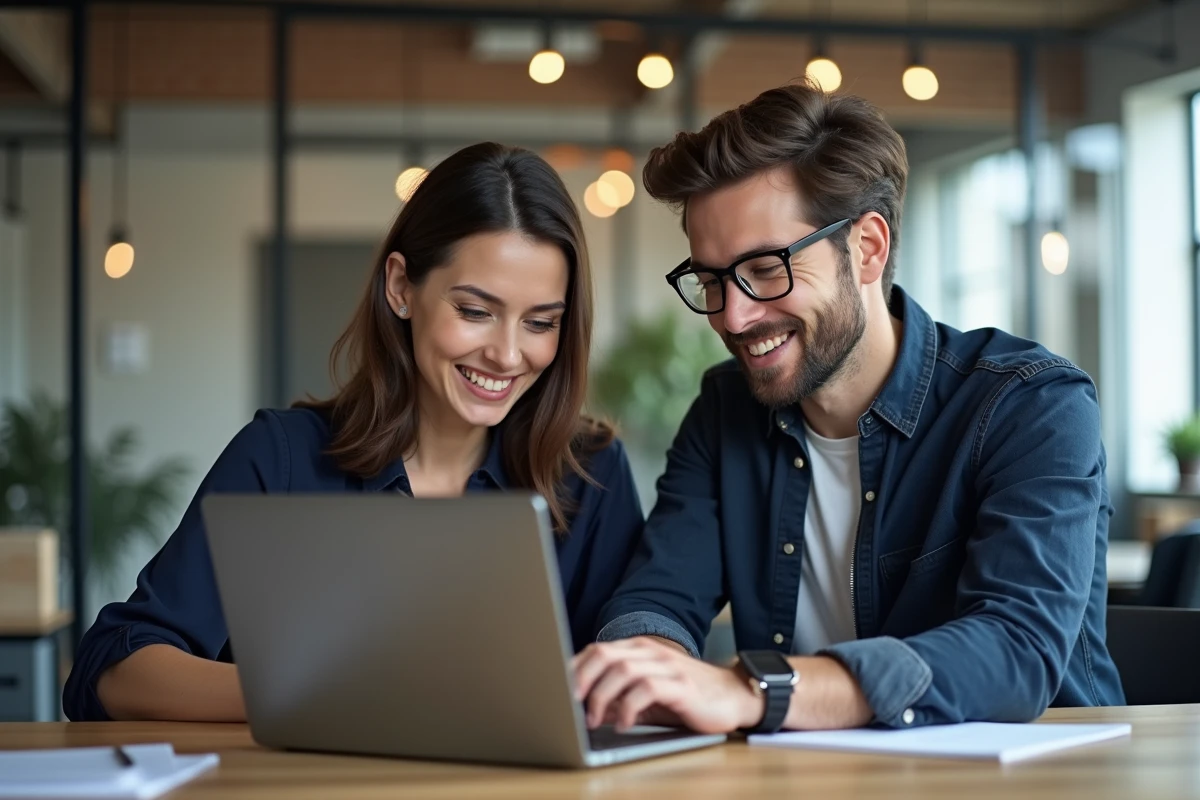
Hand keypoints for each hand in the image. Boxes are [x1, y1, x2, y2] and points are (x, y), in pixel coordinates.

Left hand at [571, 637, 764, 734]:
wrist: (733, 697)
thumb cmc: (685, 697)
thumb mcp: (646, 695)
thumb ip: (618, 695)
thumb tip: (583, 708)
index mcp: (638, 649)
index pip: (596, 650)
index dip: (573, 669)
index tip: (556, 691)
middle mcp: (650, 652)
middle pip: (604, 655)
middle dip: (581, 679)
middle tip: (569, 704)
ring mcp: (667, 666)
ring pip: (623, 669)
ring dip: (602, 696)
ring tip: (593, 720)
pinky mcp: (681, 685)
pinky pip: (647, 689)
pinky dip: (629, 707)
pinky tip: (622, 724)